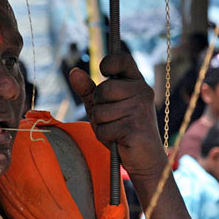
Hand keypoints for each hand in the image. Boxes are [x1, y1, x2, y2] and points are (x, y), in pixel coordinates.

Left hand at [68, 53, 164, 178]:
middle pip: (103, 90)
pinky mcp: (135, 126)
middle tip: (112, 119)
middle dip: (98, 107)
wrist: (145, 159)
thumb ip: (89, 90)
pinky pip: (104, 128)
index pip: (122, 60)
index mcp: (136, 83)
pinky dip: (106, 137)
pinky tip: (119, 140)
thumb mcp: (103, 108)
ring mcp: (140, 108)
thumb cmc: (123, 131)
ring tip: (116, 131)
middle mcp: (142, 92)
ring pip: (100, 111)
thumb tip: (73, 71)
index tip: (103, 71)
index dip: (109, 62)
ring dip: (101, 125)